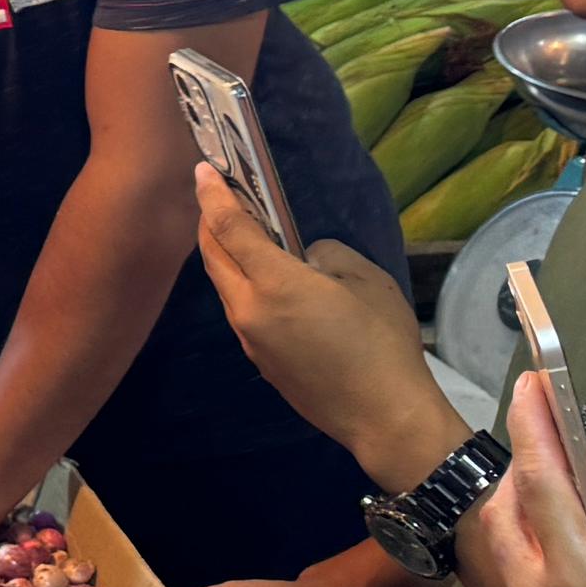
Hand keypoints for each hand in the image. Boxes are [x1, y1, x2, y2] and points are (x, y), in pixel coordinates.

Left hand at [192, 165, 452, 481]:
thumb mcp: (365, 281)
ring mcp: (250, 340)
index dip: (213, 196)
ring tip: (241, 236)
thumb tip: (304, 258)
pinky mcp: (260, 362)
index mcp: (274, 284)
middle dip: (210, 223)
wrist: (383, 415)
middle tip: (218, 198)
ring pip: (224, 287)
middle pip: (214, 257)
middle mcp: (249, 311)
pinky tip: (264, 283)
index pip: (229, 228)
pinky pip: (241, 312)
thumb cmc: (381, 343)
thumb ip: (326, 255)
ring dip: (225, 257)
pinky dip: (242, 286)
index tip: (202, 170)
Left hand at [456, 369, 585, 586]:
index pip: (538, 481)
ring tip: (559, 464)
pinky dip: (525, 537)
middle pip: (506, 508)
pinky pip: (510, 576)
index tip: (531, 380)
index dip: (532, 425)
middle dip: (524, 458)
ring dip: (520, 498)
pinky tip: (561, 525)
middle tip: (552, 418)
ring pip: (501, 543)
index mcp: (574, 579)